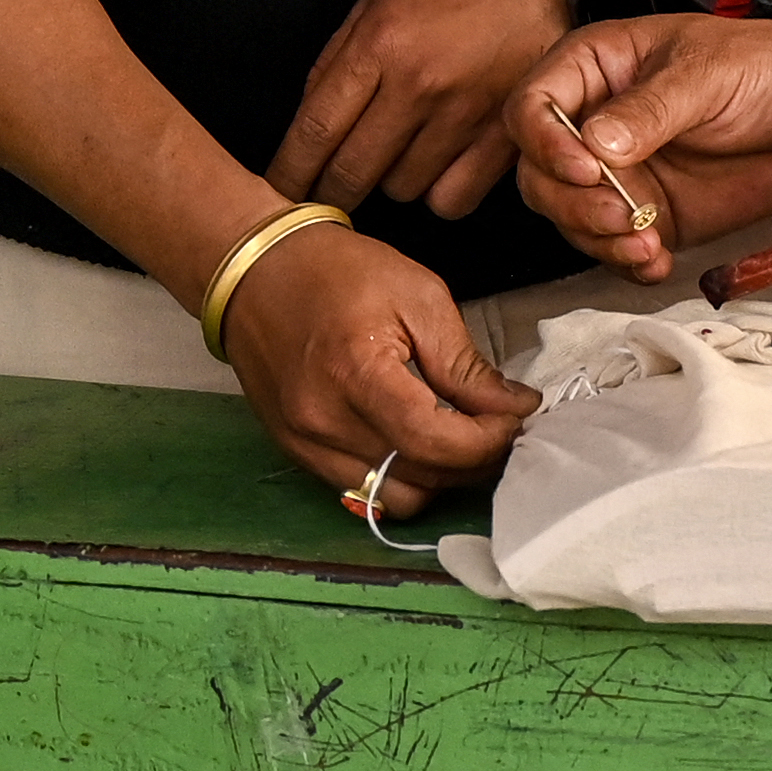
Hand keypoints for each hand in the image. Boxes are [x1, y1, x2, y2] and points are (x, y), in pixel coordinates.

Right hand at [214, 219, 539, 516]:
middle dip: (474, 459)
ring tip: (457, 436)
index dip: (489, 439)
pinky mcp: (297, 453)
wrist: (256, 270)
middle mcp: (324, 422)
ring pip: (395, 499)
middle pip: (422, 477)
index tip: (514, 415)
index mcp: (357, 374)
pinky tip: (415, 440)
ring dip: (437, 477)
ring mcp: (305, 445)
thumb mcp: (419, 296)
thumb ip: (465, 363)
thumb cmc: (338, 271)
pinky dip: (400, 476)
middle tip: (497, 423)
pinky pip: (363, 493)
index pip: (437, 443)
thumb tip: (513, 407)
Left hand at [265, 0, 572, 219]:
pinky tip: (438, 168)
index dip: (290, 172)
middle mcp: (419, 82)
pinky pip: (454, 198)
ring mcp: (464, 112)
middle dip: (330, 192)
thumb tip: (308, 122)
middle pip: (352, 172)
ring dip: (391, 182)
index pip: (316, 129)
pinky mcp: (504, 133)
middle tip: (329, 190)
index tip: (280, 192)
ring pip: (402, 190)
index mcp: (380, 43)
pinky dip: (438, 194)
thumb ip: (336, 60)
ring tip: (400, 154)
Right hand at [508, 10, 771, 283]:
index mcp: (592, 68)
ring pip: (568, 216)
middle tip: (622, 215)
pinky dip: (627, 262)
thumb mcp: (706, 73)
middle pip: (539, 172)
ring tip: (648, 244)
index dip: (546, 143)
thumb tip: (597, 143)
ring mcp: (615, 173)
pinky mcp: (644, 214)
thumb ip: (651, 108)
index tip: (586, 167)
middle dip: (572, 203)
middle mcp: (591, 122)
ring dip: (599, 239)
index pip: (532, 107)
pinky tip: (658, 260)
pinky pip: (612, 247)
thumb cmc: (758, 64)